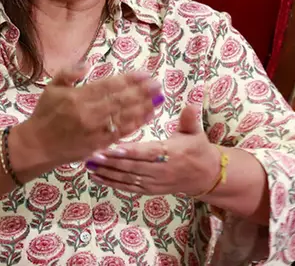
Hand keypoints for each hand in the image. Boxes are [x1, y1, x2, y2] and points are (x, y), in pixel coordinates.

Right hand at [16, 63, 161, 165]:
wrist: (36, 146)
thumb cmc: (45, 114)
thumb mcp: (52, 88)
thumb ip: (69, 73)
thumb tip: (88, 64)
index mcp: (78, 97)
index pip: (109, 86)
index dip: (129, 80)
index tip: (144, 74)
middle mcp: (89, 113)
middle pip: (121, 100)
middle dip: (142, 91)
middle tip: (158, 84)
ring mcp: (95, 130)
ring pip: (125, 116)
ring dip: (144, 106)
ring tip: (159, 98)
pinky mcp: (99, 144)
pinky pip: (122, 133)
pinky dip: (137, 124)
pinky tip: (149, 116)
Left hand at [85, 105, 218, 196]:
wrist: (205, 175)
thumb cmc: (197, 149)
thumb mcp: (195, 132)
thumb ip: (189, 119)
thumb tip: (190, 105)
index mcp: (171, 153)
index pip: (146, 153)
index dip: (129, 152)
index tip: (112, 148)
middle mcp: (161, 170)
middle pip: (132, 167)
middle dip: (110, 162)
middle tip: (92, 155)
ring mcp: (154, 182)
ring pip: (127, 178)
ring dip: (107, 172)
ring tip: (89, 164)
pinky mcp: (150, 190)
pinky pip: (128, 188)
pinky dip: (112, 183)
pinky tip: (97, 177)